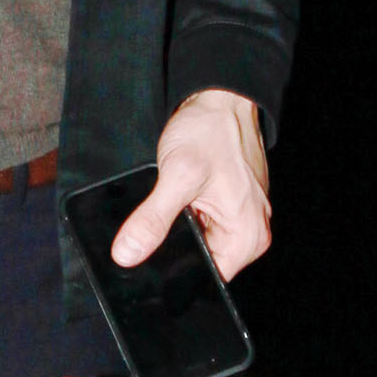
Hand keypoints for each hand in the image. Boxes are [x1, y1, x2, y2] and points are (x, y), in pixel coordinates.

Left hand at [110, 89, 270, 280]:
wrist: (220, 97)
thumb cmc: (210, 131)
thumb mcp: (177, 176)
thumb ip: (152, 219)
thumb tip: (127, 254)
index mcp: (246, 238)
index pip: (205, 279)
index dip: (173, 273)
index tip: (149, 257)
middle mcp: (250, 234)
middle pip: (201, 262)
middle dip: (175, 249)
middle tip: (159, 219)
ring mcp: (240, 219)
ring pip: (198, 243)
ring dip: (179, 229)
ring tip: (170, 203)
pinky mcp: (228, 206)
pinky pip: (201, 224)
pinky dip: (185, 215)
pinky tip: (176, 198)